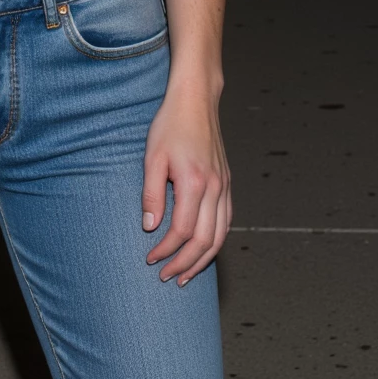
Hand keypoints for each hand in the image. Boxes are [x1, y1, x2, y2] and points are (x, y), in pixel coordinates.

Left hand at [142, 88, 231, 284]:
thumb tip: (150, 227)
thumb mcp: (152, 157)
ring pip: (220, 235)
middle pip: (204, 240)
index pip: (181, 231)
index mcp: (194, 182)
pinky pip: (226, 220)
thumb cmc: (170, 125)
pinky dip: (216, 241)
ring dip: (203, 259)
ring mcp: (224, 186)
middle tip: (166, 277)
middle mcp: (214, 188)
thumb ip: (151, 194)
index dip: (166, 250)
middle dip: (185, 264)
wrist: (196, 101)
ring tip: (186, 275)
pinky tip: (203, 249)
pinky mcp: (227, 182)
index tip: (150, 259)